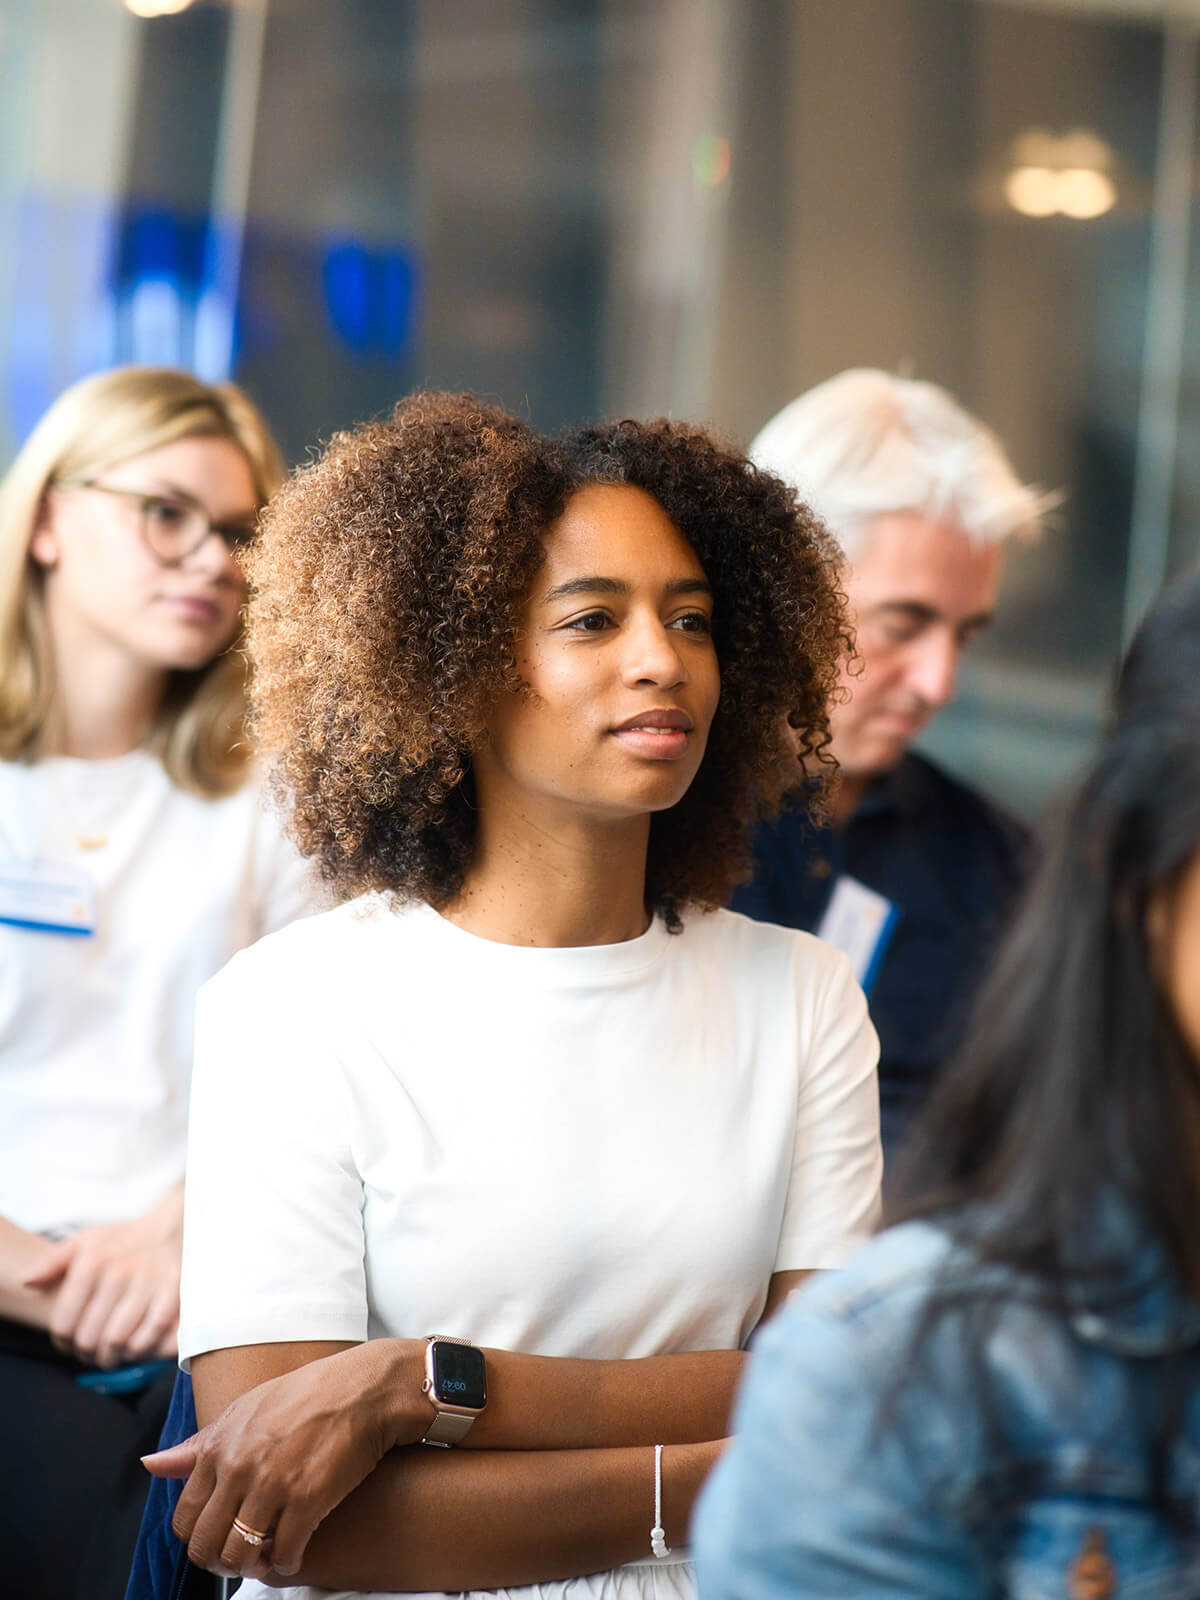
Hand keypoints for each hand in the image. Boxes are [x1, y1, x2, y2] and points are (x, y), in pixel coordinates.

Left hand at [23, 1185, 182, 1366]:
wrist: (171, 1227)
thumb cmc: (122, 1240)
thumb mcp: (84, 1241)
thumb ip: (51, 1262)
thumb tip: (27, 1282)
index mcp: (92, 1262)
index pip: (64, 1323)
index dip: (62, 1342)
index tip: (68, 1344)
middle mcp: (119, 1273)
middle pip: (89, 1338)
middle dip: (86, 1353)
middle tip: (89, 1353)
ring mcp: (148, 1283)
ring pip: (118, 1341)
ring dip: (111, 1356)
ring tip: (109, 1354)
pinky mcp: (173, 1292)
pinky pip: (149, 1335)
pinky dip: (139, 1348)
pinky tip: (134, 1346)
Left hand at [142, 1339, 421, 1579]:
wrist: (363, 1388)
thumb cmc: (305, 1396)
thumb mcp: (245, 1409)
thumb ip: (198, 1444)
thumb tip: (151, 1464)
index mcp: (219, 1446)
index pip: (185, 1518)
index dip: (199, 1538)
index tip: (219, 1538)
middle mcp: (239, 1467)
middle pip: (206, 1545)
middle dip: (219, 1562)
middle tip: (240, 1559)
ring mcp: (272, 1484)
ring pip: (239, 1555)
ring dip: (251, 1566)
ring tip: (267, 1558)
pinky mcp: (308, 1499)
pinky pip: (284, 1554)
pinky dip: (287, 1564)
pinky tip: (295, 1555)